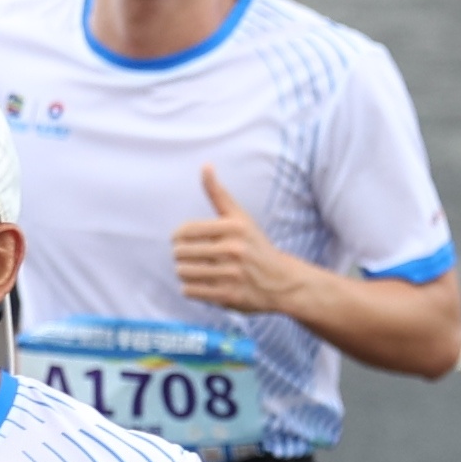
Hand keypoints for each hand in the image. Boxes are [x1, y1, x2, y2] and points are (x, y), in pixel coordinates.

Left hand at [169, 172, 309, 316]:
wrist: (282, 282)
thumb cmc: (256, 246)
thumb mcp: (240, 217)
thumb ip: (218, 194)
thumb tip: (205, 165)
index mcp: (233, 227)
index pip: (184, 231)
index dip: (178, 238)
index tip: (184, 242)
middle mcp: (233, 250)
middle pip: (180, 253)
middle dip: (181, 256)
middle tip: (192, 258)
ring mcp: (232, 274)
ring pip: (183, 272)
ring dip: (185, 273)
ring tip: (197, 271)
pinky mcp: (229, 296)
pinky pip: (190, 291)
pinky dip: (191, 289)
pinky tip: (203, 284)